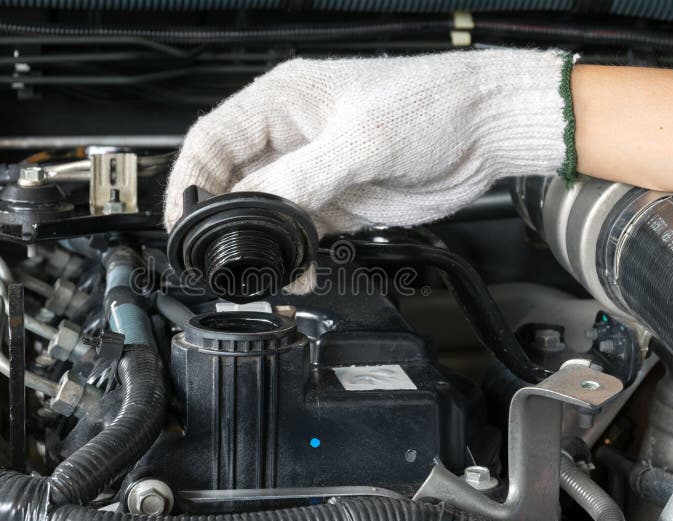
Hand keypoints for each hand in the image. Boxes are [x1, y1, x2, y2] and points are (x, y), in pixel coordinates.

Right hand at [164, 48, 572, 236]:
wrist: (487, 130)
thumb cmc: (433, 105)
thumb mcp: (364, 140)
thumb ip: (304, 176)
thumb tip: (255, 205)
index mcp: (283, 100)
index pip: (213, 139)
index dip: (191, 179)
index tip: (185, 219)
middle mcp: (290, 135)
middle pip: (232, 180)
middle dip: (225, 220)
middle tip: (225, 255)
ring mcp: (311, 169)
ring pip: (262, 211)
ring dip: (261, 243)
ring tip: (270, 267)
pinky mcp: (334, 199)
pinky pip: (297, 230)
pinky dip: (293, 253)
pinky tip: (303, 268)